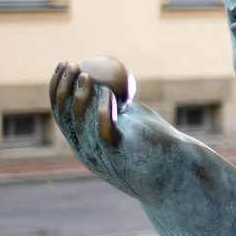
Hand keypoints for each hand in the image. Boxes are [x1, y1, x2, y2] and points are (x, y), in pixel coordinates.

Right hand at [49, 55, 170, 198]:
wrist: (178, 171)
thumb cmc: (156, 142)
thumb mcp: (131, 118)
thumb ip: (116, 102)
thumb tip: (107, 71)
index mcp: (85, 143)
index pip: (62, 114)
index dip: (57, 88)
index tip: (63, 64)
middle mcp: (87, 152)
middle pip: (65, 118)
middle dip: (62, 88)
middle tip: (70, 65)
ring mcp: (100, 156)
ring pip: (81, 125)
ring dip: (80, 97)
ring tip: (87, 76)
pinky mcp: (117, 156)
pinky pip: (104, 132)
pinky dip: (103, 111)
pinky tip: (107, 92)